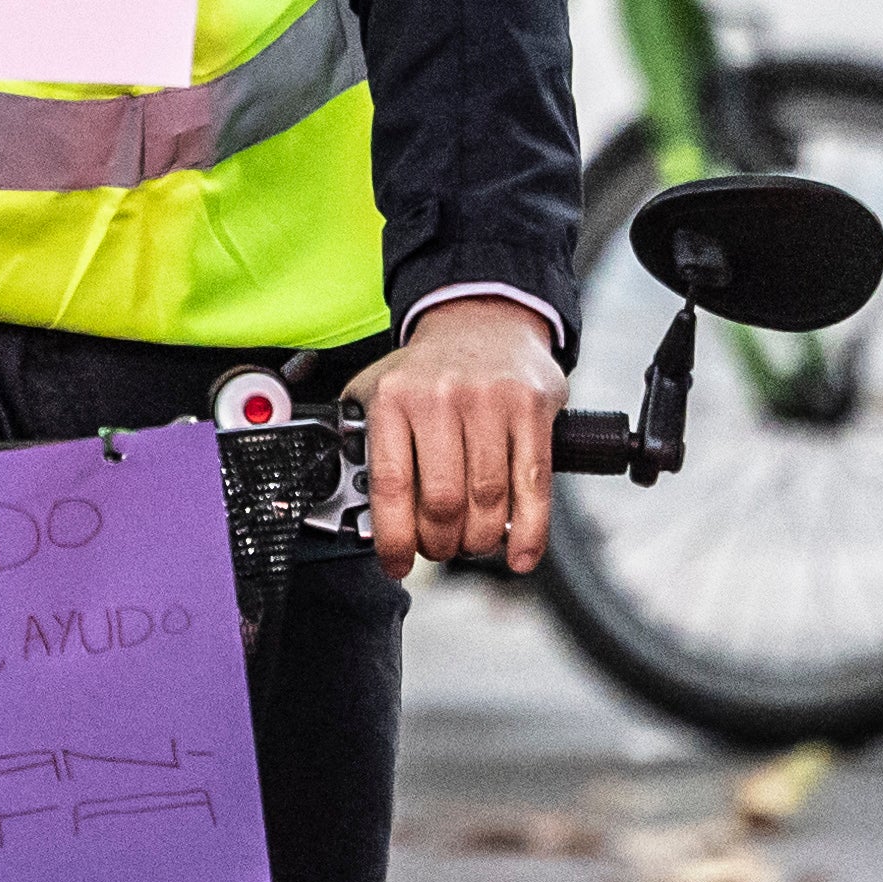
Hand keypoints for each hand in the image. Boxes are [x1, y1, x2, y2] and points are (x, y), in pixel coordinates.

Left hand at [350, 294, 564, 577]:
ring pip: (488, 500)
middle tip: (440, 548)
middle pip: (443, 502)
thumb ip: (361, 445)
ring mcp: (490, 401)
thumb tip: (349, 511)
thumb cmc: (428, 371)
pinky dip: (528, 532)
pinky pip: (533, 485)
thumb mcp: (379, 391)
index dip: (394, 538)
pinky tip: (519, 555)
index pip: (390, 485)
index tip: (397, 564)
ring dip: (480, 541)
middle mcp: (440, 397)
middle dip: (441, 543)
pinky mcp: (531, 408)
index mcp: (394, 397)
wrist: (482, 316)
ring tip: (473, 543)